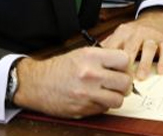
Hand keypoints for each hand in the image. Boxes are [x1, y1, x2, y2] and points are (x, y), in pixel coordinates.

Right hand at [13, 47, 131, 117]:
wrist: (37, 84)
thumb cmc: (59, 68)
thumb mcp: (81, 53)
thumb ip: (103, 58)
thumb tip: (125, 63)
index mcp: (90, 56)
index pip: (124, 59)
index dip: (125, 65)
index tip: (122, 68)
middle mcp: (90, 74)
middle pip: (125, 82)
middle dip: (124, 83)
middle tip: (118, 82)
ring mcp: (87, 93)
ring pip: (118, 99)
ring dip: (116, 96)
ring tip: (108, 92)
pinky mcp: (84, 108)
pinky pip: (105, 109)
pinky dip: (104, 105)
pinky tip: (95, 97)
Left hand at [101, 8, 162, 80]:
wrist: (156, 18)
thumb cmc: (136, 32)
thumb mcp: (121, 35)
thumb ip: (109, 46)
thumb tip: (94, 59)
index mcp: (123, 33)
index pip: (115, 47)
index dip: (111, 62)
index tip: (108, 76)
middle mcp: (137, 33)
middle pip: (131, 47)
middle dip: (127, 64)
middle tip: (124, 81)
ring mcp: (152, 36)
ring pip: (148, 48)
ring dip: (144, 63)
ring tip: (141, 77)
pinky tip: (160, 70)